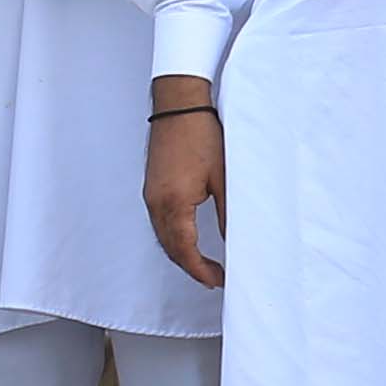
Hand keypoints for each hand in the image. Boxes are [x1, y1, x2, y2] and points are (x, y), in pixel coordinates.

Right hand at [147, 108, 227, 286]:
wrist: (179, 106)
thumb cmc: (201, 134)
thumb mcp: (223, 177)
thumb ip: (227, 213)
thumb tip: (234, 241)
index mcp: (174, 203)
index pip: (185, 250)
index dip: (201, 270)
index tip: (217, 280)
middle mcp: (157, 203)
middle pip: (171, 249)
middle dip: (191, 267)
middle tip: (214, 278)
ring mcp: (151, 195)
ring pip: (163, 237)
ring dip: (181, 255)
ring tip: (203, 265)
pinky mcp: (152, 188)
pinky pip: (159, 223)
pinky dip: (173, 239)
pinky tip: (188, 240)